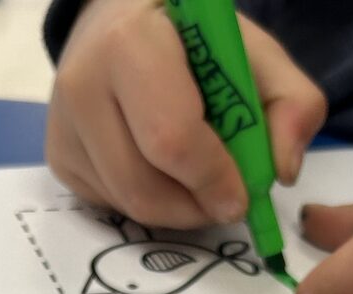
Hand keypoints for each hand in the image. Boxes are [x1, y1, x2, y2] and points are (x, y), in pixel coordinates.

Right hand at [46, 0, 326, 228]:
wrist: (123, 22)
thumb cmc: (195, 40)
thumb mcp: (256, 54)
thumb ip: (293, 103)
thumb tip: (283, 171)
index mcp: (130, 45)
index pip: (171, 138)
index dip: (213, 179)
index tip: (242, 194)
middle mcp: (82, 84)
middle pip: (144, 188)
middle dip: (196, 208)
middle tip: (226, 199)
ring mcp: (62, 126)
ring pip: (129, 205)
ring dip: (177, 211)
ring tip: (200, 181)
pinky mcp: (58, 158)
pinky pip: (112, 206)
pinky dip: (151, 205)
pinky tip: (164, 172)